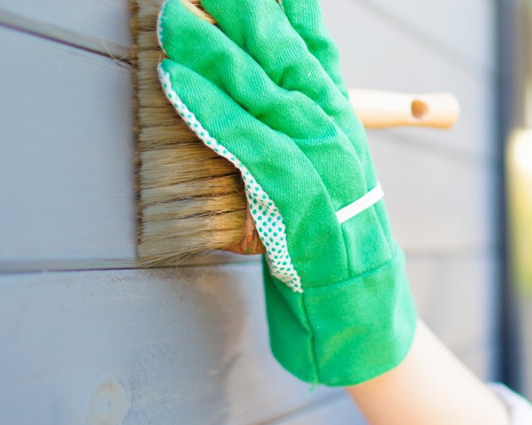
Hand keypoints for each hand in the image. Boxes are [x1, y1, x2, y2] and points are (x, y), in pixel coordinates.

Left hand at [156, 0, 415, 385]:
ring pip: (261, 90)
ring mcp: (318, 156)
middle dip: (242, 12)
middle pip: (283, 52)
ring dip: (212, 50)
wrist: (357, 290)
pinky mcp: (295, 193)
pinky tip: (178, 80)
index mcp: (338, 109)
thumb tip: (260, 69)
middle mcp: (332, 123)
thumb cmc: (330, 222)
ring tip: (174, 18)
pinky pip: (246, 141)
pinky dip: (210, 108)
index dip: (286, 7)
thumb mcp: (325, 156)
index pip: (311, 42)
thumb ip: (301, 110)